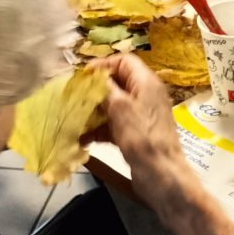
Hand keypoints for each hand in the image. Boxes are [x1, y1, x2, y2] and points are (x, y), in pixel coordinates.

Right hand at [87, 53, 196, 202]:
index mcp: (146, 82)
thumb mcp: (120, 106)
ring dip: (94, 111)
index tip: (82, 76)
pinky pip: (115, 124)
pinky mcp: (136, 134)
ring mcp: (141, 115)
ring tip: (75, 119)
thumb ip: (105, 88)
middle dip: (94, 90)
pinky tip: (83, 139)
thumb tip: (93, 76)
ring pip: (113, 105)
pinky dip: (100, 129)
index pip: (124, 61)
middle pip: (117, 83)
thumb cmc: (141, 137)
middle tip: (73, 98)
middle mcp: (145, 95)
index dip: (103, 65)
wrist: (160, 174)